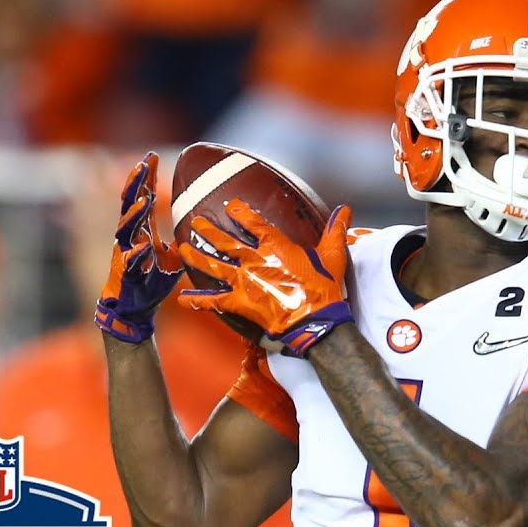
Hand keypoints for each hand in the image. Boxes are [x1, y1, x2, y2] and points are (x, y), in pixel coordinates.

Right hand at [94, 152, 184, 342]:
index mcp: (141, 230)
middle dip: (136, 183)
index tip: (152, 157)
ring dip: (136, 213)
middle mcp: (129, 236)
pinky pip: (129, 260)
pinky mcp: (124, 272)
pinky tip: (143, 247)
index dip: (146, 178)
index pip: (143, 198)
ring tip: (145, 198)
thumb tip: (202, 228)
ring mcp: (124, 252)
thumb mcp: (173, 256)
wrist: (134, 307)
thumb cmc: (152, 279)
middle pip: (130, 204)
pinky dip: (136, 254)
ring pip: (126, 228)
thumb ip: (180, 240)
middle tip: (143, 163)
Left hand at [177, 199, 353, 356]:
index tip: (232, 206)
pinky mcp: (240, 303)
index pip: (253, 223)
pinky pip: (214, 301)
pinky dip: (198, 300)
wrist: (314, 320)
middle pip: (225, 242)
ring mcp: (244, 282)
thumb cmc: (324, 288)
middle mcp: (254, 260)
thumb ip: (335, 230)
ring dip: (196, 256)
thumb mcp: (333, 256)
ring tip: (182, 248)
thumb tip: (345, 210)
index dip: (240, 212)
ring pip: (214, 266)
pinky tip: (184, 298)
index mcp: (275, 246)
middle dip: (209, 230)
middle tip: (198, 222)